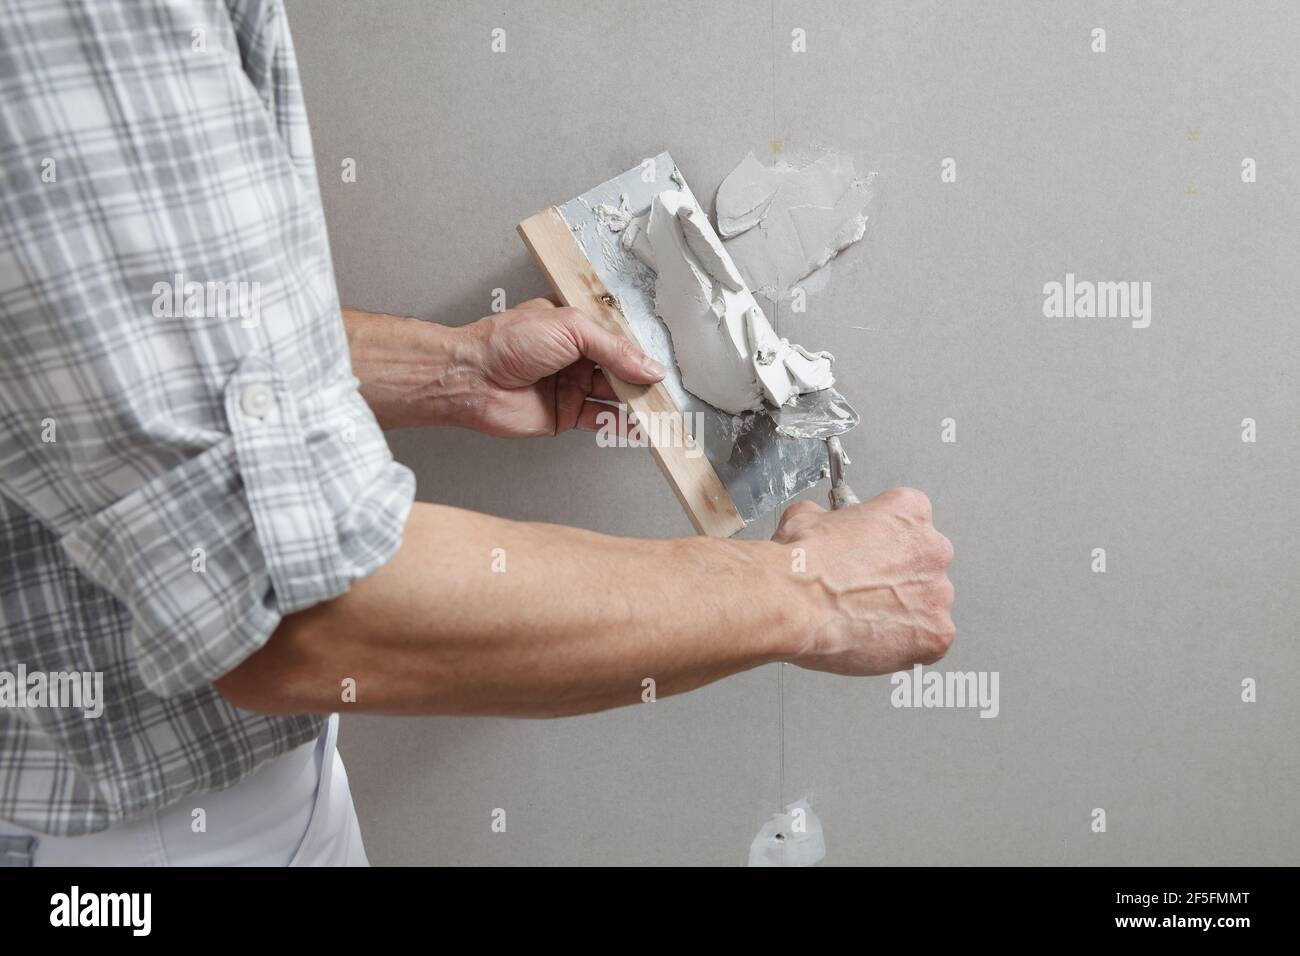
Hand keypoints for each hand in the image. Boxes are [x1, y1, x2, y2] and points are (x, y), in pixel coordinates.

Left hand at [459, 298, 665, 437]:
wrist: (473, 378)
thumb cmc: (506, 342)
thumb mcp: (570, 328)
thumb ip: (614, 348)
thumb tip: (648, 366)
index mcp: (575, 326)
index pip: (618, 337)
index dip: (639, 349)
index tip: (661, 362)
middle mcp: (575, 356)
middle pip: (620, 368)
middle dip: (642, 379)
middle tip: (664, 389)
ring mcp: (571, 385)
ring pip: (614, 395)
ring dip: (637, 403)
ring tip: (660, 410)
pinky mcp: (565, 414)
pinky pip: (601, 419)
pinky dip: (622, 425)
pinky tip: (641, 427)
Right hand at [773, 487, 954, 675]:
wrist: (793, 604)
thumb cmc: (801, 564)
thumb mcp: (808, 517)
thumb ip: (831, 519)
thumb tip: (824, 525)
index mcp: (909, 512)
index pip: (910, 522)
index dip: (885, 542)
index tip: (869, 554)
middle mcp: (933, 549)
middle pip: (925, 564)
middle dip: (898, 578)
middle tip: (864, 589)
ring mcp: (938, 594)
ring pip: (927, 605)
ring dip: (903, 611)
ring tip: (862, 617)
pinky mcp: (936, 635)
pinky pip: (928, 641)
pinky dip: (904, 645)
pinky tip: (872, 638)